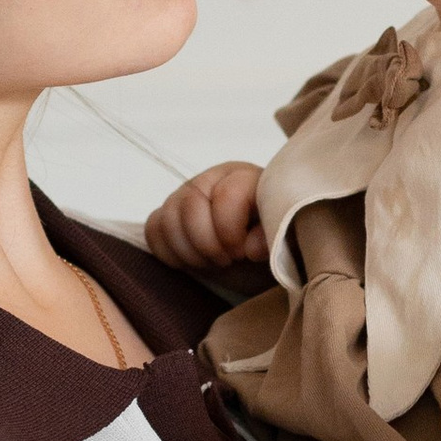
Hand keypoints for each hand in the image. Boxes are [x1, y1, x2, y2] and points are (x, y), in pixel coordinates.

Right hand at [146, 160, 266, 274]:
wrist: (263, 252)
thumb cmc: (277, 241)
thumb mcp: (287, 239)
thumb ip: (275, 236)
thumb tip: (252, 247)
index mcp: (244, 177)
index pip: (225, 196)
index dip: (231, 232)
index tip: (243, 254)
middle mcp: (211, 179)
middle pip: (190, 204)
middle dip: (207, 243)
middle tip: (226, 261)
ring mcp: (186, 195)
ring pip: (167, 217)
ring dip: (188, 251)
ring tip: (212, 262)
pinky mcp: (169, 214)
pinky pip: (153, 229)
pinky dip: (168, 252)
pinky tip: (193, 262)